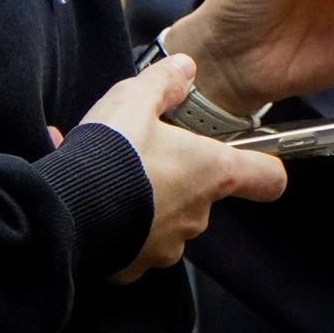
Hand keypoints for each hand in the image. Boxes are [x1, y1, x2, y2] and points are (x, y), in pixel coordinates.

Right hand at [75, 53, 285, 283]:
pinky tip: (89, 194)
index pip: (267, 177)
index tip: (255, 158)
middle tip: (143, 152)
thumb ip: (165, 81)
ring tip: (108, 173)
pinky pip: (132, 240)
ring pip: (165, 216)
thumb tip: (184, 67)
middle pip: (203, 192)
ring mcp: (165, 246)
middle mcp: (196, 215)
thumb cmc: (112, 155)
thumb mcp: (136, 100)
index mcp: (211, 172)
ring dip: (145, 197)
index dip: (264, 165)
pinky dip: (117, 220)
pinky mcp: (133, 265)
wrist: (66, 209)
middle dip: (176, 173)